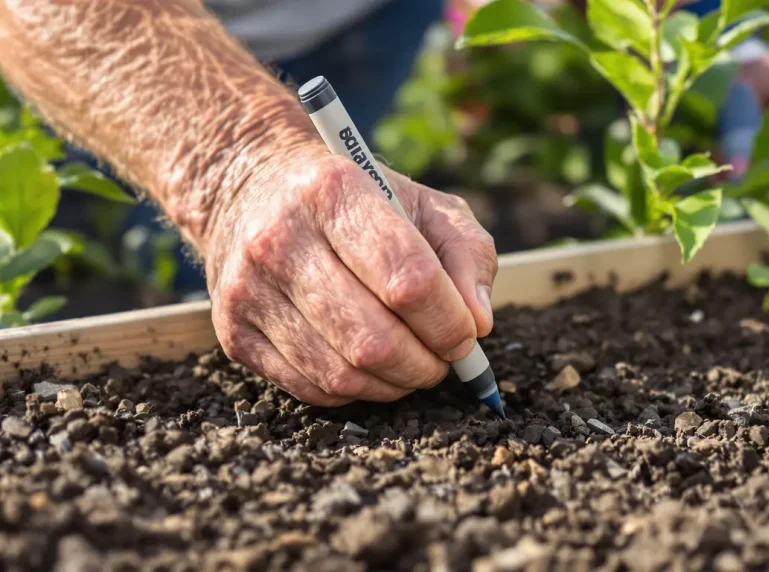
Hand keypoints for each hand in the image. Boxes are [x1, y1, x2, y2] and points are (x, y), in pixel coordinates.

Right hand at [204, 149, 497, 405]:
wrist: (257, 191)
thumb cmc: (361, 201)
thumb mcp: (426, 205)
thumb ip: (467, 255)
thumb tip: (479, 322)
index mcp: (333, 191)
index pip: (408, 280)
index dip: (449, 321)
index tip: (467, 332)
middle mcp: (279, 238)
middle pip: (373, 337)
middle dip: (426, 363)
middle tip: (444, 358)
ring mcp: (249, 290)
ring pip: (342, 373)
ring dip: (395, 383)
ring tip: (413, 364)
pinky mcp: (233, 334)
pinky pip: (311, 389)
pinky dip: (356, 391)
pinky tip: (372, 368)